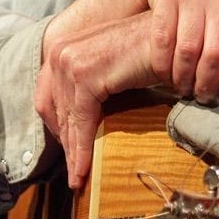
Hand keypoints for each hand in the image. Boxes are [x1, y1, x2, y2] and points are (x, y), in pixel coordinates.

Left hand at [34, 13, 160, 188]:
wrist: (172, 39)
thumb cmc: (147, 53)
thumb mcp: (108, 66)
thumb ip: (89, 82)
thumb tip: (78, 120)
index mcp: (61, 47)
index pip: (46, 96)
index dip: (55, 127)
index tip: (65, 151)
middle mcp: (59, 51)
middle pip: (52, 111)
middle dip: (64, 144)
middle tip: (72, 172)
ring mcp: (70, 62)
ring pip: (66, 120)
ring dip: (72, 154)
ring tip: (78, 178)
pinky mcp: (86, 76)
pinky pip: (82, 123)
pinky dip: (83, 150)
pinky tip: (84, 170)